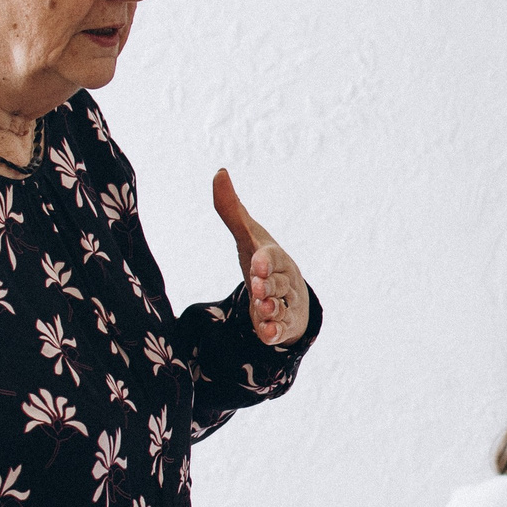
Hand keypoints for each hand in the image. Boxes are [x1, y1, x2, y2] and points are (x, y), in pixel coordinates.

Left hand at [211, 168, 308, 346]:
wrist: (287, 293)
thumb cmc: (263, 260)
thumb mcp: (247, 236)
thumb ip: (231, 209)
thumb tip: (219, 171)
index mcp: (274, 258)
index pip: (272, 257)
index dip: (265, 261)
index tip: (256, 262)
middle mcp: (284, 281)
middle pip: (278, 284)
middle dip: (269, 285)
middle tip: (258, 287)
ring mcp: (284, 304)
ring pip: (281, 307)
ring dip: (271, 309)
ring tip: (261, 310)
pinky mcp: (281, 326)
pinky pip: (279, 331)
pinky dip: (274, 333)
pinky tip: (266, 335)